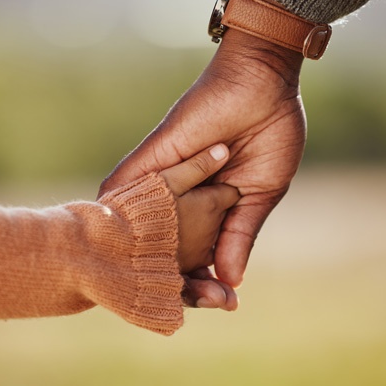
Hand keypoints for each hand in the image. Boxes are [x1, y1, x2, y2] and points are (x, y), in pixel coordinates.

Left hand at [100, 0, 305, 301]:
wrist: (264, 84)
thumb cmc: (271, 133)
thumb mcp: (261, 193)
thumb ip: (240, 234)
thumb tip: (231, 281)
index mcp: (209, 208)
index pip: (198, 253)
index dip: (205, 280)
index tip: (222, 302)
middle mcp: (181, 198)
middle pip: (165, 248)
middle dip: (179, 278)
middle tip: (201, 299)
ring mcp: (165, 178)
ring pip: (140, 226)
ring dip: (145, 256)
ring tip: (150, 288)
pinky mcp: (154, 156)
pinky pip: (125, 189)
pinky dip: (119, 218)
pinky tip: (114, 249)